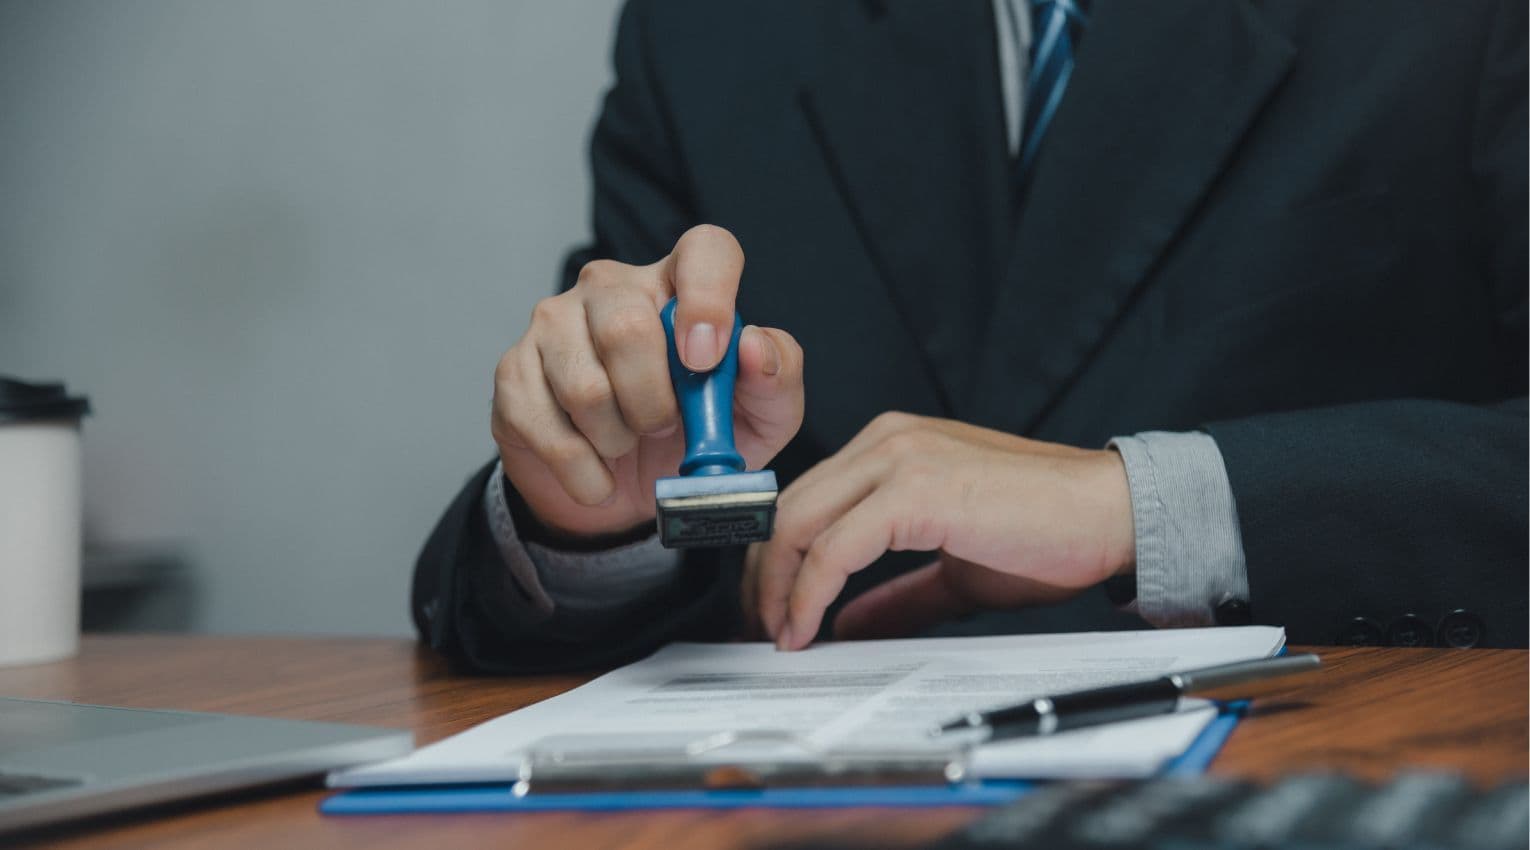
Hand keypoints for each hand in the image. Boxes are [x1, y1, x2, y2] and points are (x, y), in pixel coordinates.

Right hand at [492, 225, 804, 539]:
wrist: (624, 489)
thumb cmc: (696, 435)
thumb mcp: (758, 417)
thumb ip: (775, 377)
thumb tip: (755, 347)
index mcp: (679, 284)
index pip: (704, 250)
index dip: (708, 297)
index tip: (705, 360)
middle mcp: (612, 287)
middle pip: (627, 328)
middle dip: (654, 403)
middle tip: (663, 427)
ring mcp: (554, 322)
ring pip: (585, 386)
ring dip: (618, 440)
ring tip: (627, 446)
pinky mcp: (514, 370)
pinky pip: (547, 428)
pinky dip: (583, 471)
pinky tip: (596, 474)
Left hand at [744, 413, 1134, 649]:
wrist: (1109, 516)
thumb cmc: (1046, 535)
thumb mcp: (953, 570)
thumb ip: (896, 594)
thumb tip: (845, 625)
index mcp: (891, 447)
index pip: (804, 500)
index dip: (777, 560)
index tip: (773, 611)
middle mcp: (886, 442)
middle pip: (788, 509)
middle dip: (764, 577)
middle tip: (762, 631)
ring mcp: (898, 459)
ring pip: (799, 523)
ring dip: (779, 589)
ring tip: (780, 637)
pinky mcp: (915, 490)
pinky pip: (835, 548)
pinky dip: (811, 592)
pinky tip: (808, 628)